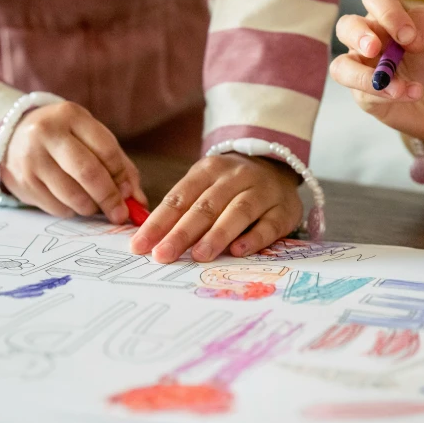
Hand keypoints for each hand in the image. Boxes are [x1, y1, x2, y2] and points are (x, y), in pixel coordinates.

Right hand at [1, 102, 146, 223]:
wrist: (13, 134)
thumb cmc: (65, 138)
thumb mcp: (92, 138)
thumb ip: (120, 166)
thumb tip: (138, 201)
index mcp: (71, 116)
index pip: (106, 150)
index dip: (122, 176)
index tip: (130, 194)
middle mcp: (47, 133)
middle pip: (88, 173)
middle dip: (109, 198)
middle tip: (120, 214)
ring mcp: (31, 158)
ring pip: (72, 195)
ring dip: (91, 207)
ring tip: (95, 205)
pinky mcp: (22, 182)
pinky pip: (56, 207)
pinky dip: (71, 210)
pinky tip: (72, 202)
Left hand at [129, 154, 301, 262]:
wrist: (276, 167)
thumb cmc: (230, 186)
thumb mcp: (204, 187)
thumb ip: (182, 210)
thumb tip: (150, 241)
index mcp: (208, 170)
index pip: (179, 198)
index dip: (158, 223)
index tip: (140, 246)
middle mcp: (236, 177)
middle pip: (206, 206)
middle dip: (182, 232)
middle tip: (163, 255)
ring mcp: (262, 192)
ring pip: (238, 212)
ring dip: (217, 234)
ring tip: (199, 255)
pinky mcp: (283, 210)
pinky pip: (269, 225)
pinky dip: (254, 238)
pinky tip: (238, 251)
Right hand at [330, 0, 423, 154]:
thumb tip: (404, 34)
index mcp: (391, 15)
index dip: (385, 10)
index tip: (407, 35)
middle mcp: (372, 38)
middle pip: (346, 26)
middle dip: (358, 36)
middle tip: (375, 49)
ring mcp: (365, 68)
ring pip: (341, 66)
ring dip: (362, 75)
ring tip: (394, 85)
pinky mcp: (365, 95)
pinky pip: (361, 93)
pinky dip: (383, 94)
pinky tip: (410, 94)